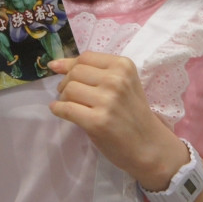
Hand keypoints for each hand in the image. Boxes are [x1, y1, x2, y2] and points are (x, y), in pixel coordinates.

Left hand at [48, 51, 188, 190]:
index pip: (85, 57)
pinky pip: (66, 109)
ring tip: (71, 104)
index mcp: (123, 66)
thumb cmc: (132, 113)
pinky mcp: (98, 122)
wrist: (148, 145)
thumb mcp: (122, 84)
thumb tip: (55, 64)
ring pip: (69, 89)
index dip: (69, 65)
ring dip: (64, 97)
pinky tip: (60, 111)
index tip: (58, 70)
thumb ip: (94, 72)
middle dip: (66, 82)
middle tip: (69, 94)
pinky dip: (58, 109)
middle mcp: (116, 80)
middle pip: (75, 72)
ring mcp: (107, 101)